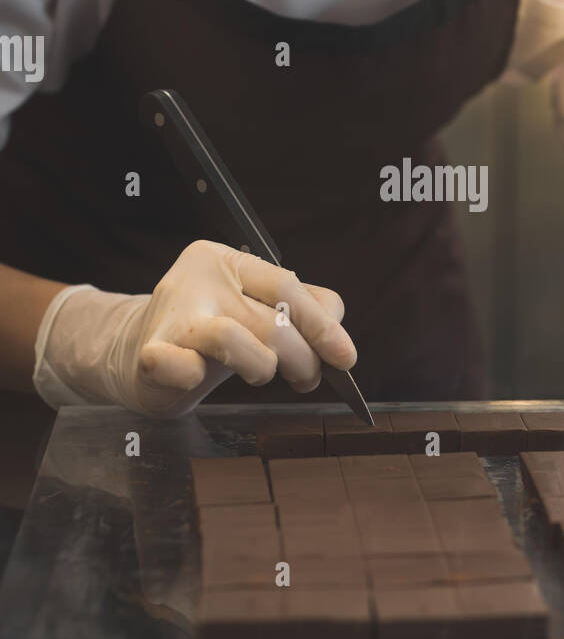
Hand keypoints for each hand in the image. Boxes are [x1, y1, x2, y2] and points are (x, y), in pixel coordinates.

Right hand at [33, 240, 355, 416]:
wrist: (143, 356)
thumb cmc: (213, 332)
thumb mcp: (257, 308)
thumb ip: (302, 310)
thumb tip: (338, 337)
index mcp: (227, 260)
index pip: (287, 287)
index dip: (322, 325)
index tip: (346, 358)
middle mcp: (199, 279)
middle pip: (272, 321)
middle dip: (303, 359)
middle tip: (308, 378)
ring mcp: (173, 314)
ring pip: (238, 341)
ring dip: (262, 369)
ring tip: (260, 375)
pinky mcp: (151, 352)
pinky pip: (181, 366)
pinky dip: (194, 377)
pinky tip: (196, 376)